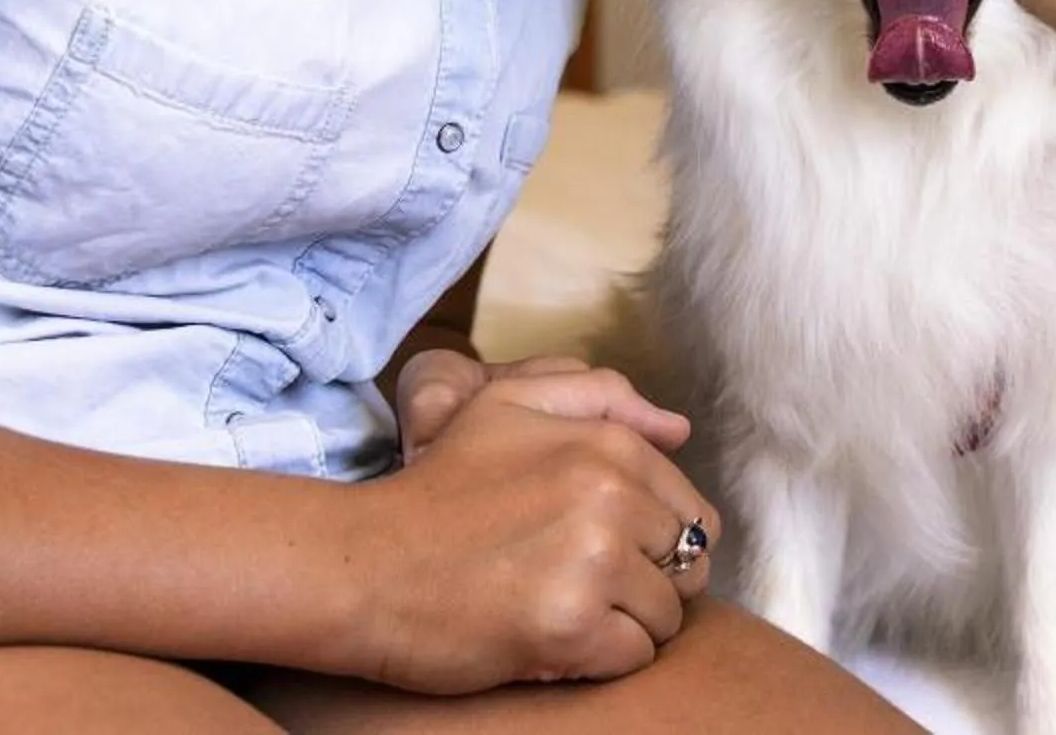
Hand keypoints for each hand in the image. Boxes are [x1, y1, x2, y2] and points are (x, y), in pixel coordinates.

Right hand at [349, 369, 720, 692]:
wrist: (363, 565)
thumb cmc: (438, 488)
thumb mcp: (507, 404)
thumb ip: (598, 395)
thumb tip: (678, 429)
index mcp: (608, 445)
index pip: (693, 512)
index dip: (656, 542)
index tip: (603, 551)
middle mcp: (610, 495)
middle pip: (688, 565)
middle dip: (646, 583)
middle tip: (582, 586)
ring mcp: (592, 561)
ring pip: (666, 616)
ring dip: (625, 625)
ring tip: (565, 609)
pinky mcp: (569, 626)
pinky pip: (634, 656)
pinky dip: (601, 659)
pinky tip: (554, 638)